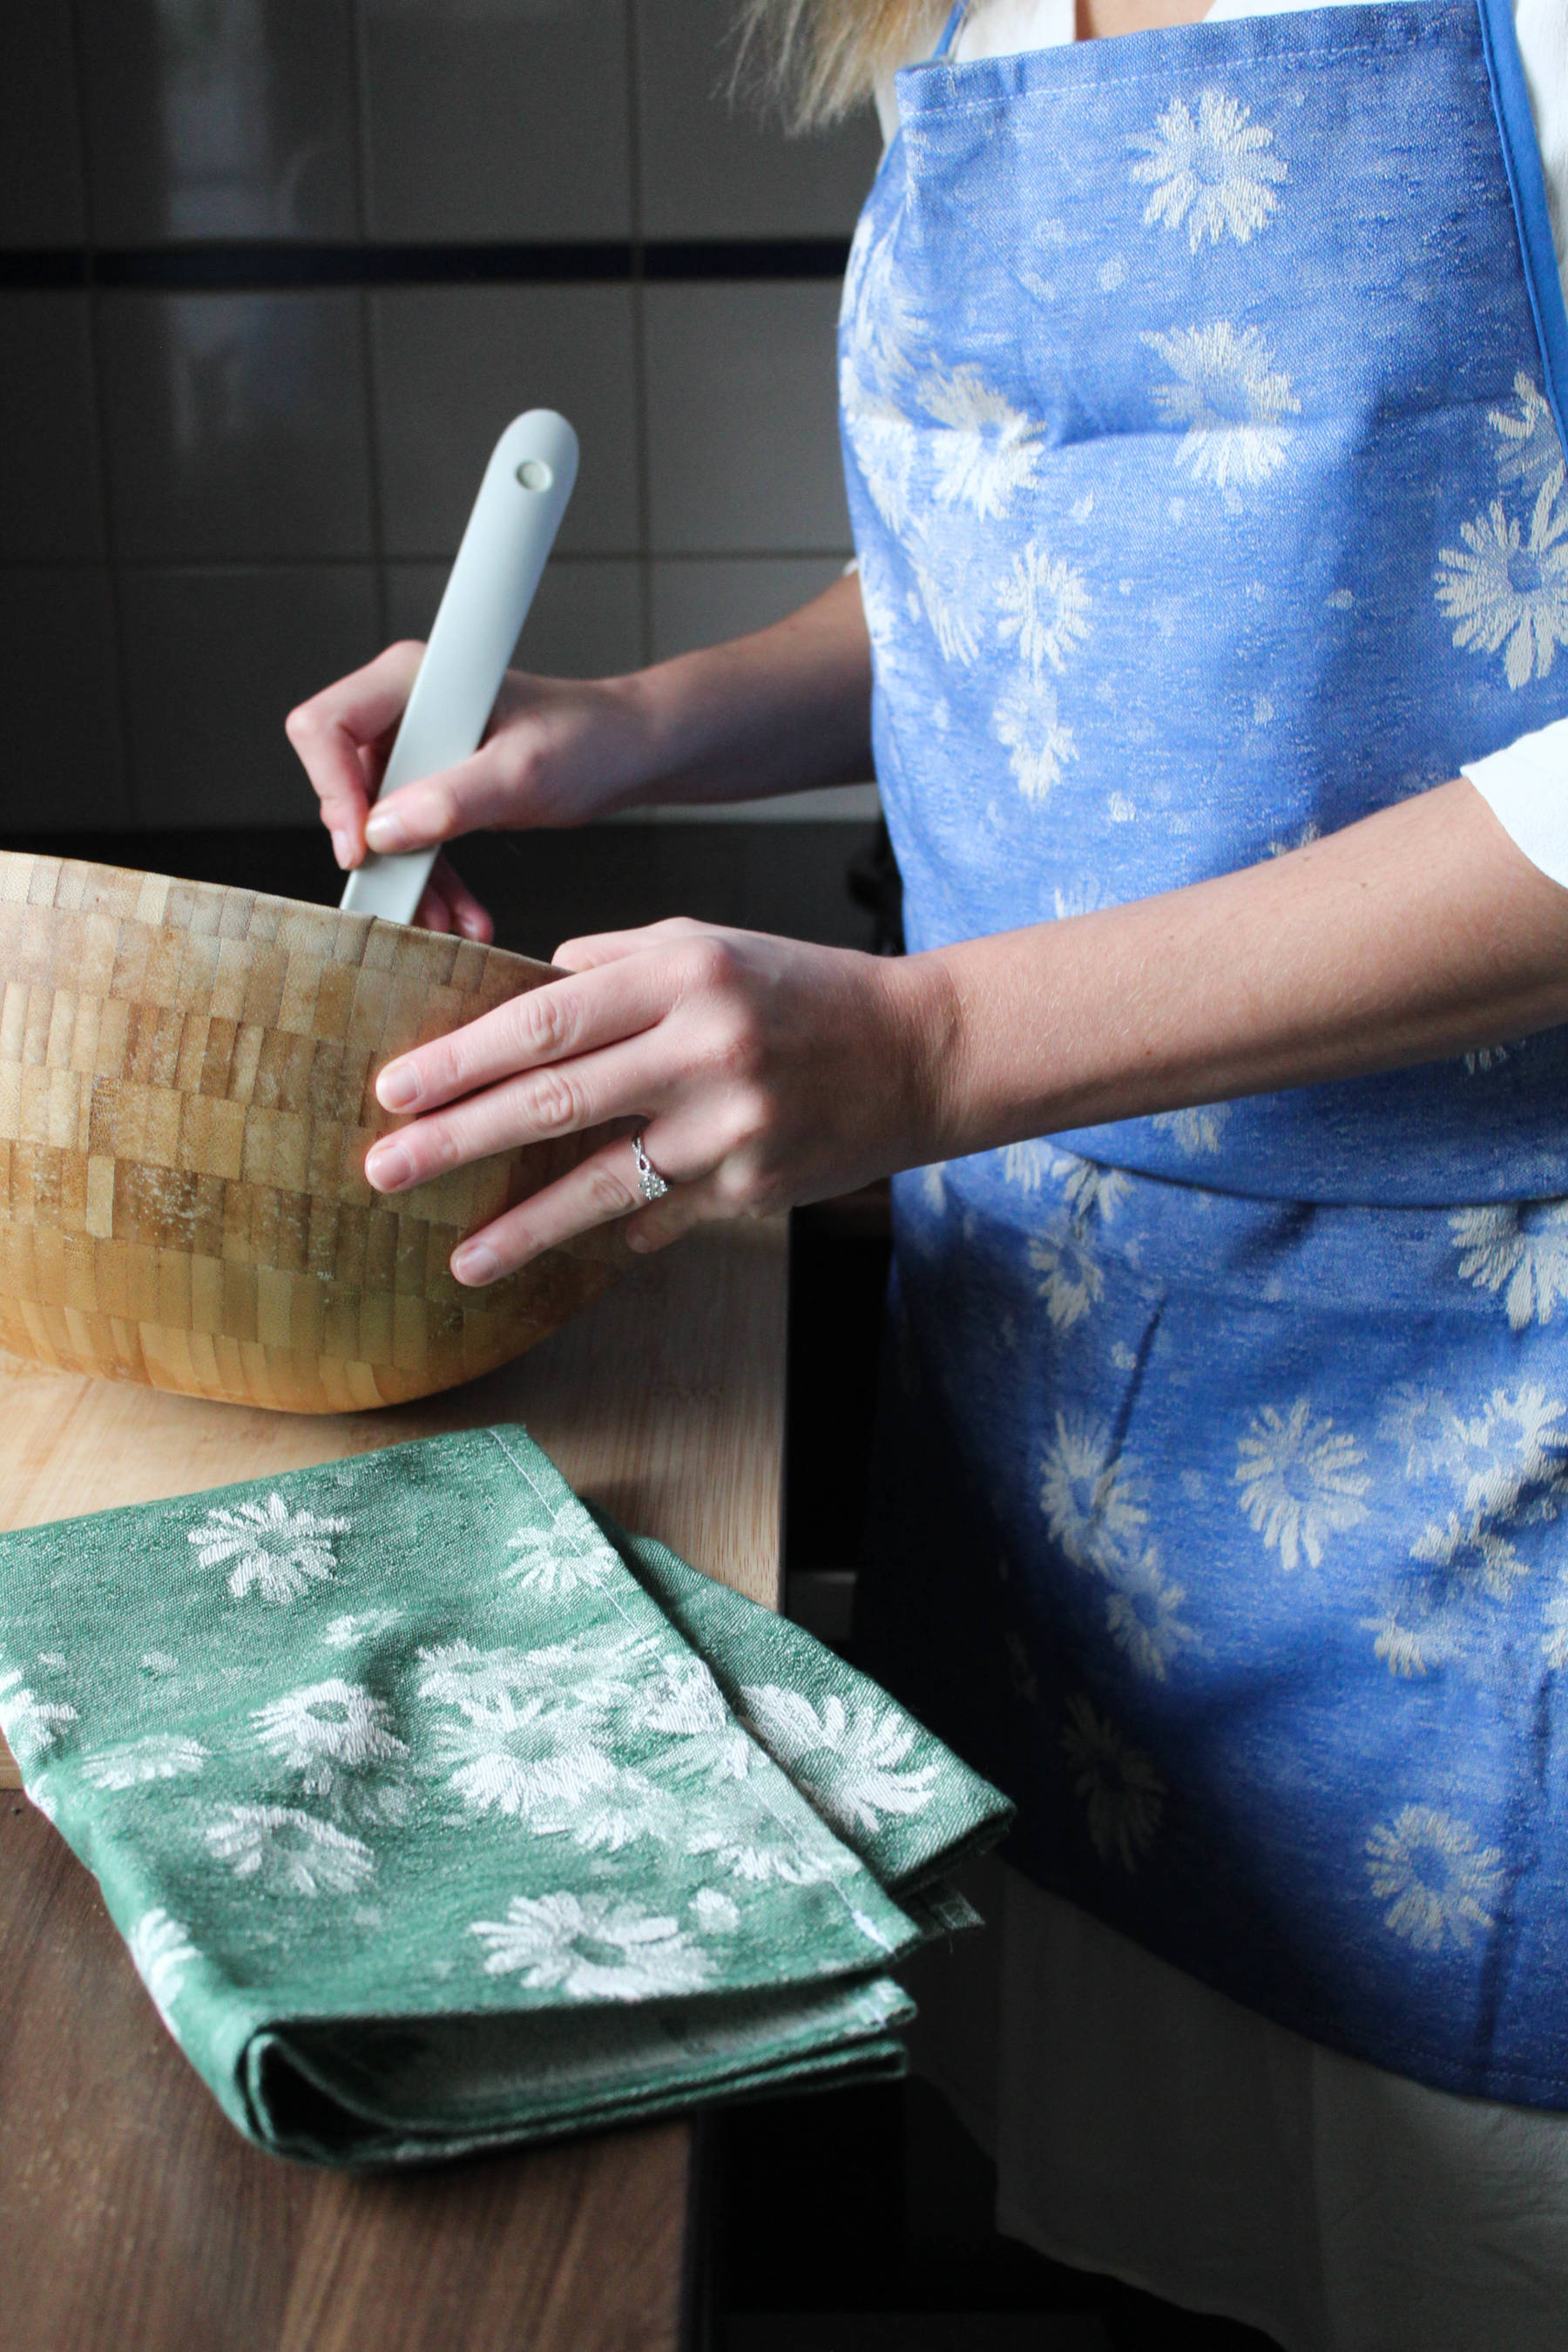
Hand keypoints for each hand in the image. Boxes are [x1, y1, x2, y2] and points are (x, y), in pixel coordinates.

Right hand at [284, 642, 657, 935]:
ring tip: (445, 928)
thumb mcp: (523, 774)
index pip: (326, 728)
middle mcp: (403, 709)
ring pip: (379, 825)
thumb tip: (383, 831)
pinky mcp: (434, 783)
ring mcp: (417, 748)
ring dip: (409, 881)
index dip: (332, 790)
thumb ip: (454, 799)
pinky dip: (434, 880)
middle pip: (345, 785)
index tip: (362, 848)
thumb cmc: (588, 740)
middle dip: (378, 854)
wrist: (627, 753)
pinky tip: (462, 918)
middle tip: (406, 904)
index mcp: (411, 680)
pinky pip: (412, 838)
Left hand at [361, 918, 942, 1283]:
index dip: (462, 1059)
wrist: (919, 1052)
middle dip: (457, 1139)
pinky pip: (659, 1216)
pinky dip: (608, 1231)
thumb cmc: (802, 991)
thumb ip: (613, 962)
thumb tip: (526, 988)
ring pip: (601, 1183)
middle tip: (383, 1167)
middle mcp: (706, 1048)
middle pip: (553, 1100)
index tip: (395, 1088)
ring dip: (518, 1226)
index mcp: (683, 974)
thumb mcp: (709, 944)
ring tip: (455, 1255)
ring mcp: (732, 1127)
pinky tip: (556, 1251)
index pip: (546, 1021)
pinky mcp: (754, 1188)